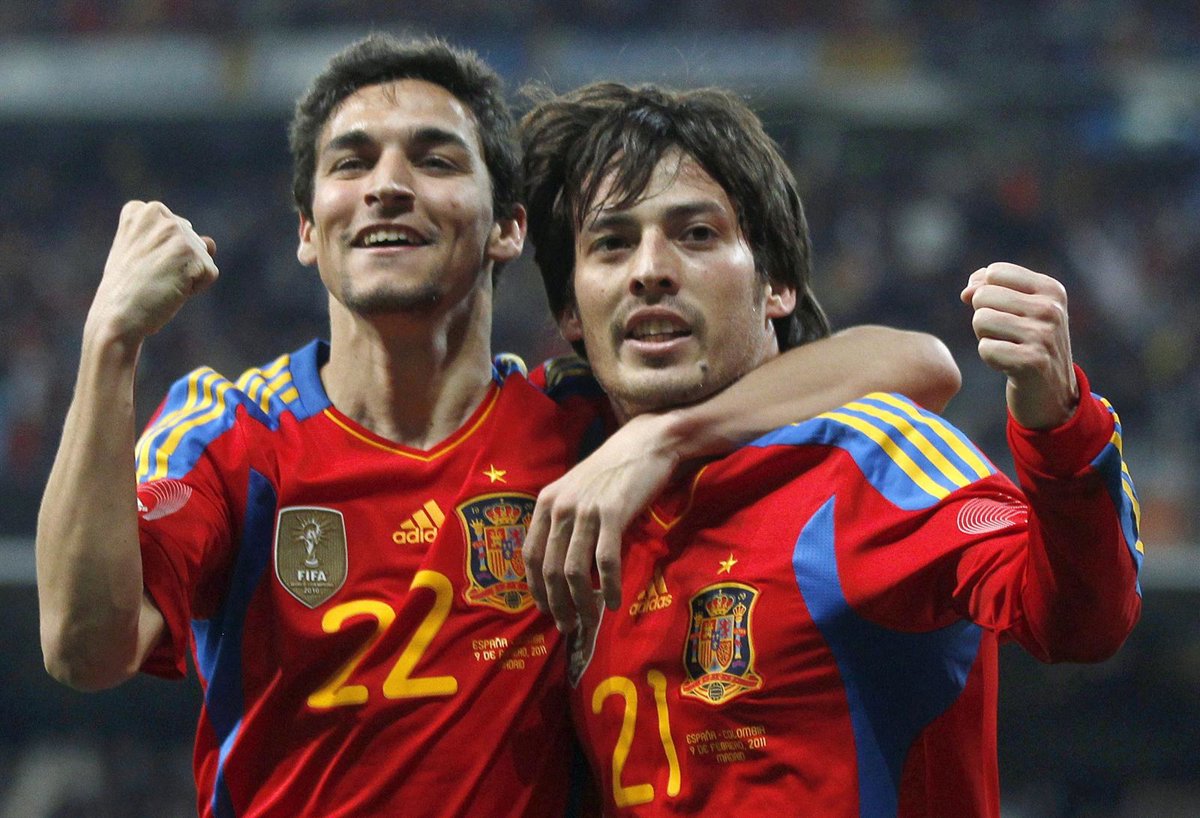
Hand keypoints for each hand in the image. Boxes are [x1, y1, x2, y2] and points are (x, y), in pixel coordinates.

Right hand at [88, 201, 218, 342]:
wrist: (118, 317)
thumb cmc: (128, 291)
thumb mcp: (145, 256)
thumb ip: (176, 241)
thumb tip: (211, 242)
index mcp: (140, 210)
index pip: (177, 231)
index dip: (164, 256)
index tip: (141, 266)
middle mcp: (156, 212)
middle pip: (192, 243)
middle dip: (178, 265)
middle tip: (150, 277)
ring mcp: (174, 230)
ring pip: (203, 258)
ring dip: (187, 276)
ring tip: (159, 283)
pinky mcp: (190, 252)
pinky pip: (210, 274)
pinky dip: (195, 289)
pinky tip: (170, 290)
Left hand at [523, 411, 679, 632]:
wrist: (646, 443)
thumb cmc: (613, 470)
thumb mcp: (576, 491)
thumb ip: (564, 521)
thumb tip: (560, 566)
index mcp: (546, 502)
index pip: (529, 554)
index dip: (535, 587)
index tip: (545, 609)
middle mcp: (560, 507)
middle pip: (549, 569)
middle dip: (557, 603)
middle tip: (568, 626)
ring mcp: (586, 510)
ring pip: (574, 571)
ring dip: (580, 602)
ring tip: (588, 620)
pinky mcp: (613, 514)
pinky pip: (605, 561)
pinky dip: (609, 587)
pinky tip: (614, 602)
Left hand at [961, 262, 1078, 428]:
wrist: (1052, 394)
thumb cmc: (1029, 344)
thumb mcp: (1020, 310)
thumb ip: (991, 289)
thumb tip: (967, 291)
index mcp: (1051, 289)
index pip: (995, 272)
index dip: (985, 291)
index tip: (1001, 311)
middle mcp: (1050, 309)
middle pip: (983, 295)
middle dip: (983, 317)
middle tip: (1005, 334)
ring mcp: (1043, 335)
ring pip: (981, 320)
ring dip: (985, 337)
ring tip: (1007, 347)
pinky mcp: (1032, 361)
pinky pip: (985, 348)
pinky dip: (990, 358)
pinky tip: (1008, 364)